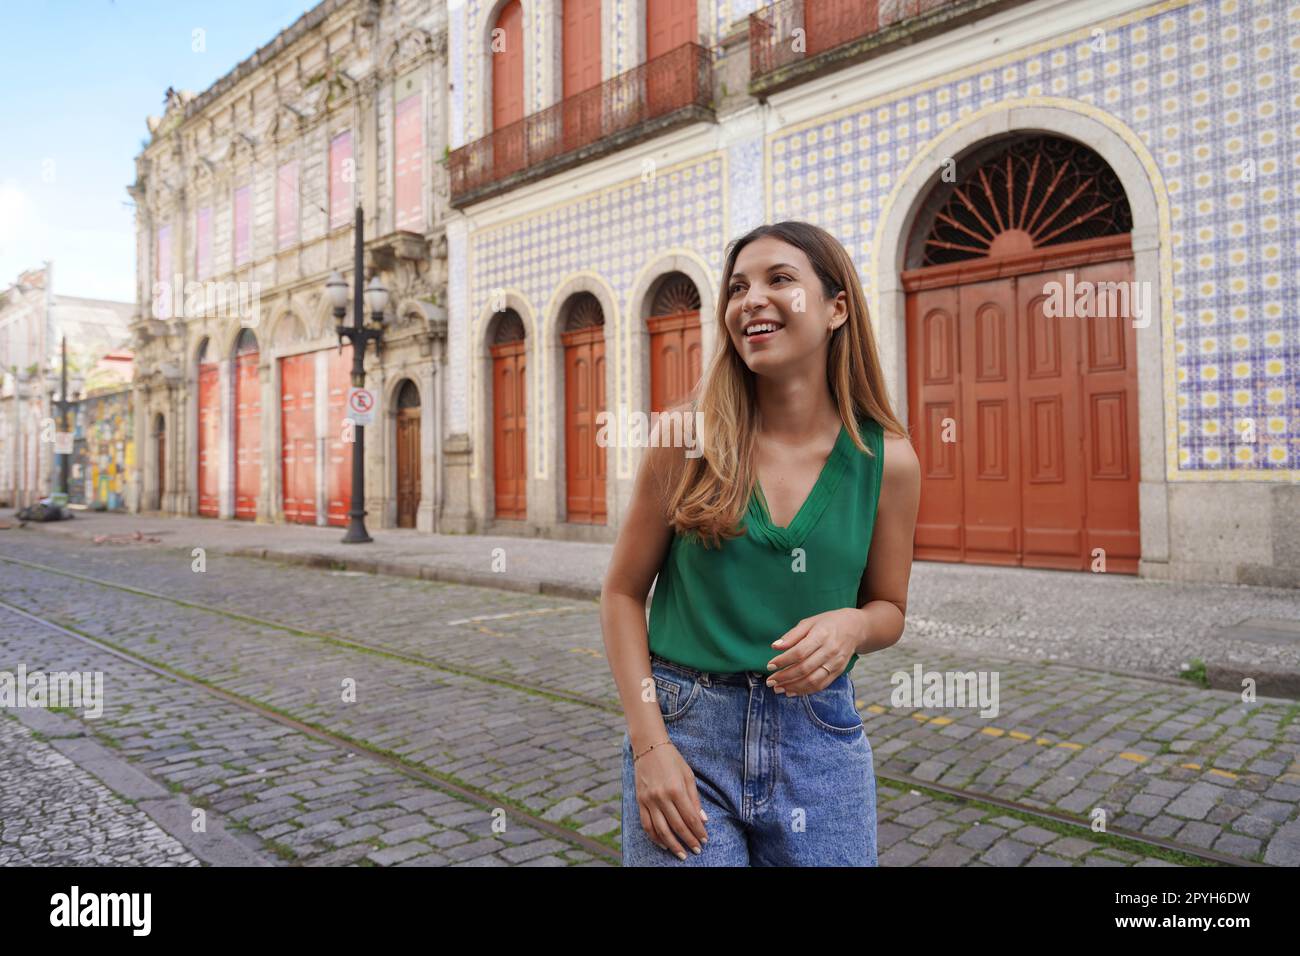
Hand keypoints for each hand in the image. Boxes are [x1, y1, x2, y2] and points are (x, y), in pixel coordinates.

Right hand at [633, 742, 708, 859]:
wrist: (648, 747)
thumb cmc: (672, 760)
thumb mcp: (688, 775)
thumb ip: (695, 799)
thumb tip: (703, 820)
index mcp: (676, 789)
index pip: (690, 817)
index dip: (698, 831)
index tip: (704, 840)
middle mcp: (661, 797)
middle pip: (677, 826)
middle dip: (688, 841)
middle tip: (696, 851)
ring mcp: (648, 800)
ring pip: (661, 830)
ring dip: (672, 844)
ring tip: (681, 854)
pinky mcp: (640, 801)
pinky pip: (646, 825)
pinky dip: (655, 837)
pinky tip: (663, 844)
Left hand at [765, 608, 864, 695]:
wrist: (855, 628)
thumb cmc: (828, 623)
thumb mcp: (809, 622)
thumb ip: (792, 635)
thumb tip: (775, 646)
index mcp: (821, 635)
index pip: (799, 652)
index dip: (783, 661)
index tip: (770, 666)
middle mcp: (830, 651)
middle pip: (805, 669)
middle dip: (785, 677)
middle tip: (770, 681)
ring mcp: (835, 663)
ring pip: (813, 681)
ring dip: (793, 687)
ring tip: (778, 689)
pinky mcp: (838, 672)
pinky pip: (821, 685)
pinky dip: (805, 691)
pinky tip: (791, 691)